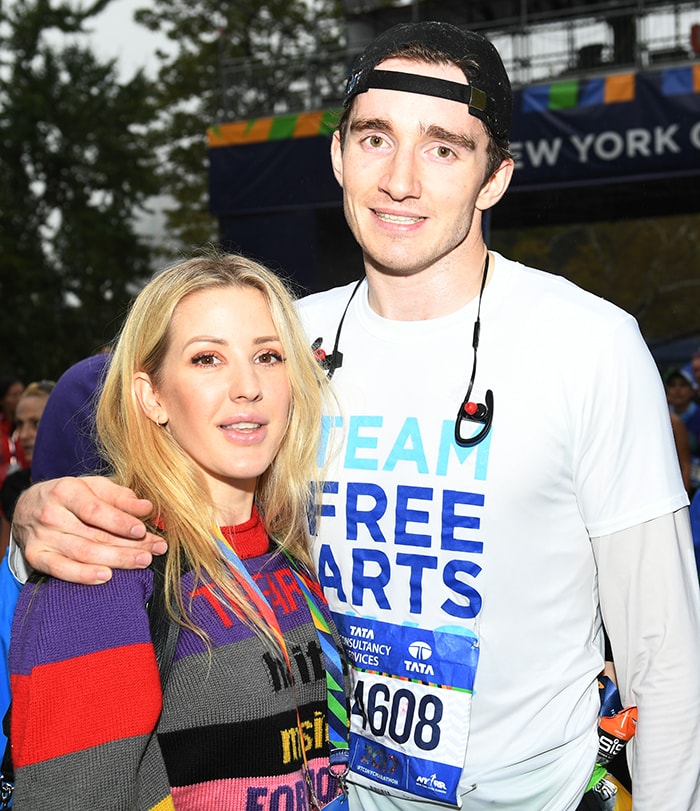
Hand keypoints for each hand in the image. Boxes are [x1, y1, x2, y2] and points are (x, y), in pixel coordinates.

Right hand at [13, 476, 166, 584]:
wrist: (27, 507)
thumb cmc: (70, 496)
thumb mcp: (94, 486)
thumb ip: (121, 496)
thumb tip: (147, 507)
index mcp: (66, 491)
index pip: (95, 510)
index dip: (119, 522)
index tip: (142, 530)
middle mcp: (51, 514)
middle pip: (94, 534)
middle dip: (129, 544)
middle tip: (155, 550)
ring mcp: (42, 538)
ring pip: (83, 553)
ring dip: (116, 560)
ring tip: (142, 562)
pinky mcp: (36, 557)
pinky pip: (61, 569)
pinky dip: (83, 575)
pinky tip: (107, 576)